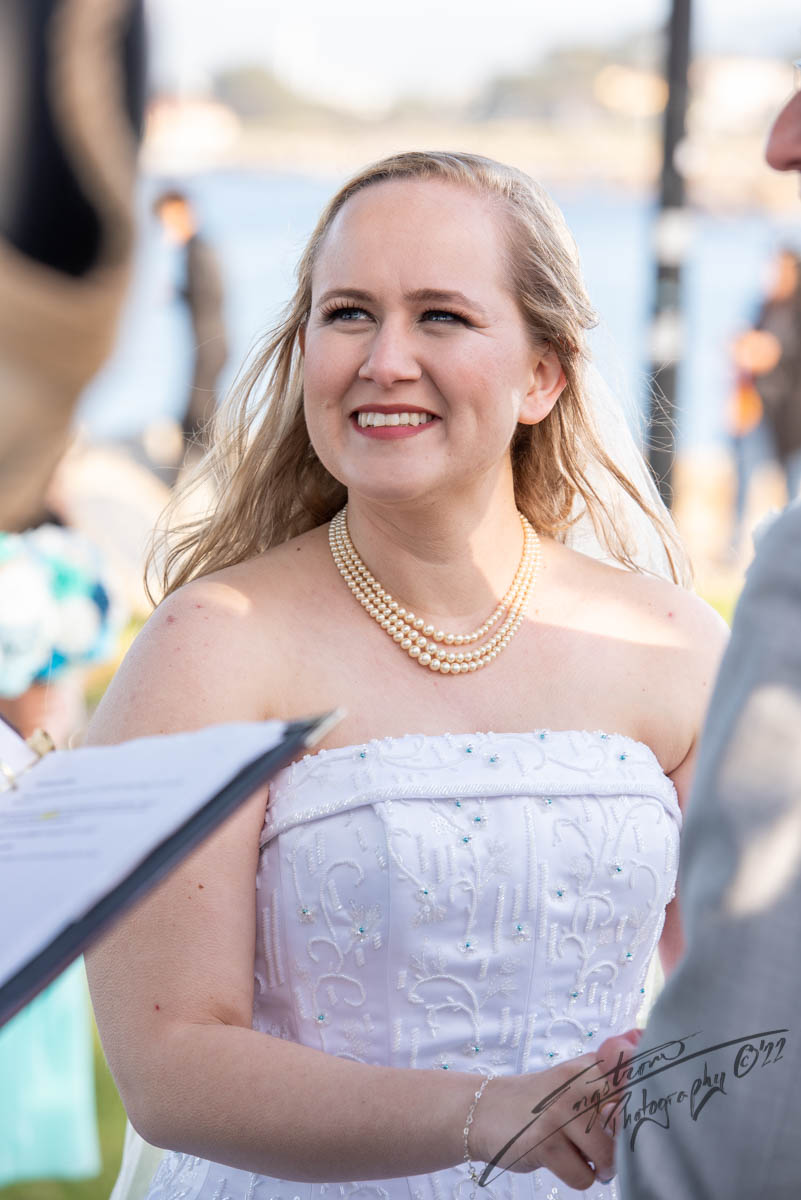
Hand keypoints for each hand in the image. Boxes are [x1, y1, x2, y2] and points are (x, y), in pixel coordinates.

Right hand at [468, 1030, 642, 1191]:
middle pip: (629, 1123)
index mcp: (588, 1066)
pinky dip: (577, 1176)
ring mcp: (560, 1113)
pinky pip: (583, 1177)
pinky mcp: (545, 1144)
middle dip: (624, 1144)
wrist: (485, 1109)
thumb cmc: (540, 1098)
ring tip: (585, 1156)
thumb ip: (608, 1062)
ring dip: (601, 1166)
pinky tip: (564, 1161)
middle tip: (609, 1143)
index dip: (646, 1104)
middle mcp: (576, 1084)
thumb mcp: (573, 1074)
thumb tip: (641, 1034)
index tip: (640, 1114)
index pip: (637, 1080)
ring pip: (609, 1157)